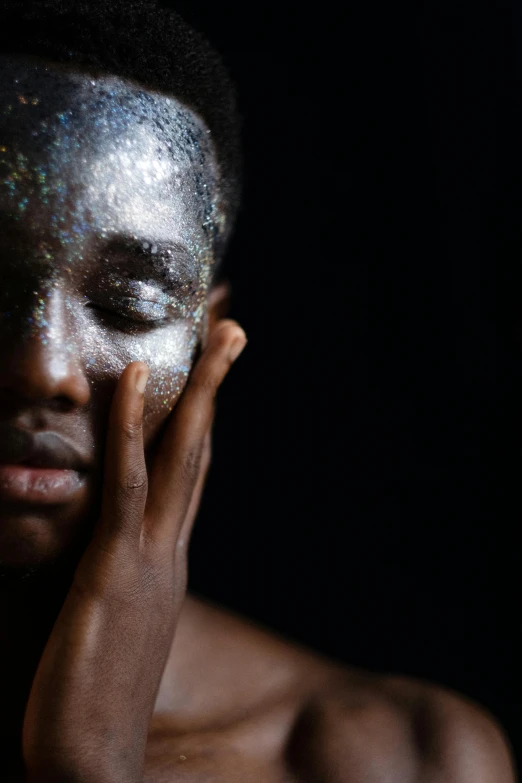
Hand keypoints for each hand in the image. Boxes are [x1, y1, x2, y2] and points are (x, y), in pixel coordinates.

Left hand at [21, 319, 247, 782]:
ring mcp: (150, 558)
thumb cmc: (94, 700)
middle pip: (201, 453)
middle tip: (233, 331)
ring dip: (200, 390)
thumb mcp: (118, 626)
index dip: (201, 422)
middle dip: (218, 388)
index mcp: (167, 562)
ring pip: (182, 457)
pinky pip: (127, 485)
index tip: (209, 377)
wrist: (92, 767)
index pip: (190, 477)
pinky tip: (134, 379)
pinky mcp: (114, 571)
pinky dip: (133, 428)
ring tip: (219, 334)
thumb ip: (125, 583)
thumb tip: (120, 556)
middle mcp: (170, 552)